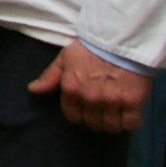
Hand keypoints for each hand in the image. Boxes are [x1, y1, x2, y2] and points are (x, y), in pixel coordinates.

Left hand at [29, 43, 149, 134]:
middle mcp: (90, 98)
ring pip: (111, 127)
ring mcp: (111, 101)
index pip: (73, 117)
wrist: (122, 38)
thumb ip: (49, 76)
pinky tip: (129, 113)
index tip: (87, 108)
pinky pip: (130, 125)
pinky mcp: (133, 102)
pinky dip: (130, 123)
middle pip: (93, 124)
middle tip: (104, 107)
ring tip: (117, 111)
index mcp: (72, 88)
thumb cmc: (92, 47)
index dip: (81, 114)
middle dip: (97, 118)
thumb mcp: (65, 58)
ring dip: (113, 122)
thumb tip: (33, 90)